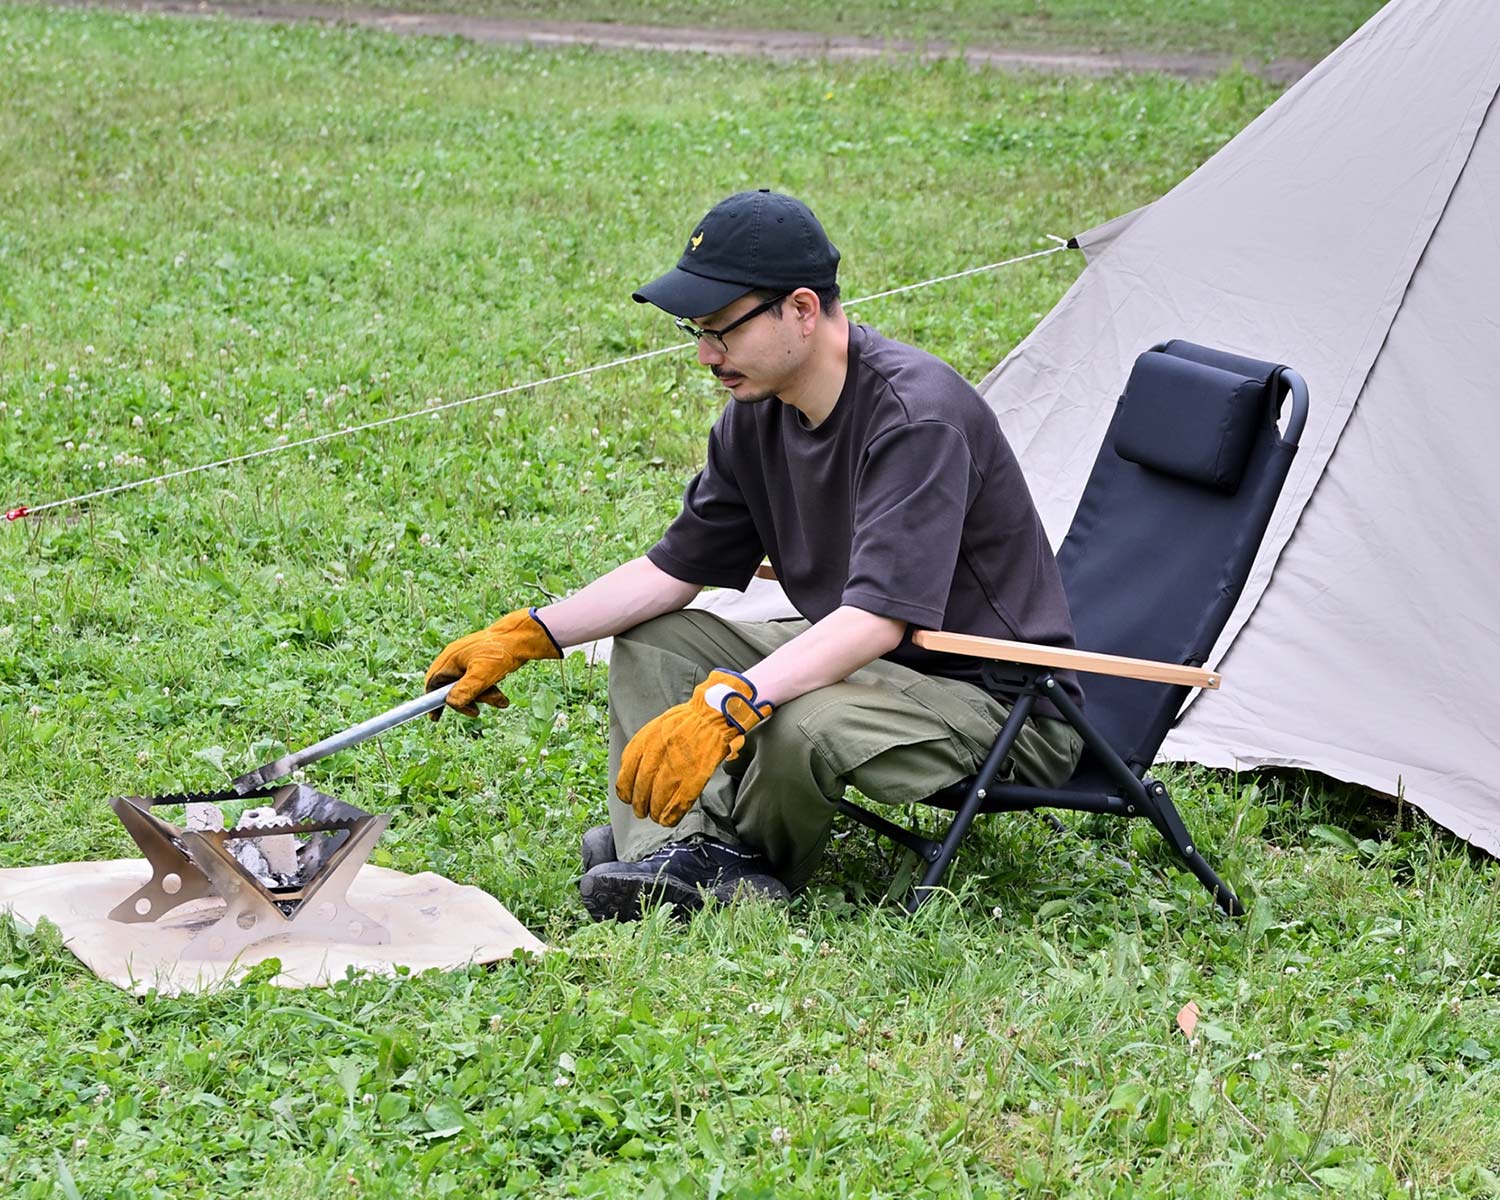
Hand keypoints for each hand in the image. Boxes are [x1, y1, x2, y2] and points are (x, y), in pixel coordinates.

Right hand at [425, 607, 561, 717]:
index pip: (434, 682)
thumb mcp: (481, 676)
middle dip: (468, 700)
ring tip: (500, 700)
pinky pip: (480, 681)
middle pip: (453, 687)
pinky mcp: (482, 661)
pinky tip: (502, 696)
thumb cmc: (500, 653)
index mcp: (451, 658)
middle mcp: (457, 658)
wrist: (523, 636)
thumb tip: (450, 703)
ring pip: (470, 686)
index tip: (436, 717)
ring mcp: (470, 659)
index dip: (433, 700)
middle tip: (477, 711)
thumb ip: (465, 691)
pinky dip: (490, 690)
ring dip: (483, 697)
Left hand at [616, 669, 773, 825]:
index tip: (628, 797)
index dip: (626, 790)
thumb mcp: (657, 726)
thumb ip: (645, 748)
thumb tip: (636, 772)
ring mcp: (676, 766)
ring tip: (656, 816)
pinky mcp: (695, 776)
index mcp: (645, 741)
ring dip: (655, 812)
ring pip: (658, 799)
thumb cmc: (687, 720)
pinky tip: (669, 819)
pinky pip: (679, 802)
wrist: (713, 713)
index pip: (627, 773)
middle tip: (643, 811)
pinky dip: (672, 814)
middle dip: (640, 804)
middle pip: (641, 789)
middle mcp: (657, 754)